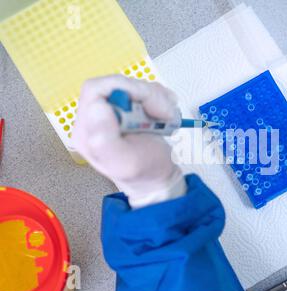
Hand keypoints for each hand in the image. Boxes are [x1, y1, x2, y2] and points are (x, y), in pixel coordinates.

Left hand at [73, 75, 185, 207]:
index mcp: (88, 129)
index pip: (96, 90)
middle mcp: (98, 117)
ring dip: (157, 98)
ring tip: (166, 117)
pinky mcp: (130, 107)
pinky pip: (146, 90)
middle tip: (162, 113)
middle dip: (145, 95)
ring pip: (135, 86)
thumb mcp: (124, 162)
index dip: (121, 88)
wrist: (157, 177)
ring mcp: (116, 110)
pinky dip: (161, 99)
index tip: (144, 102)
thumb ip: (105, 139)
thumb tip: (95, 108)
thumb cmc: (143, 173)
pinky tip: (165, 114)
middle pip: (118, 84)